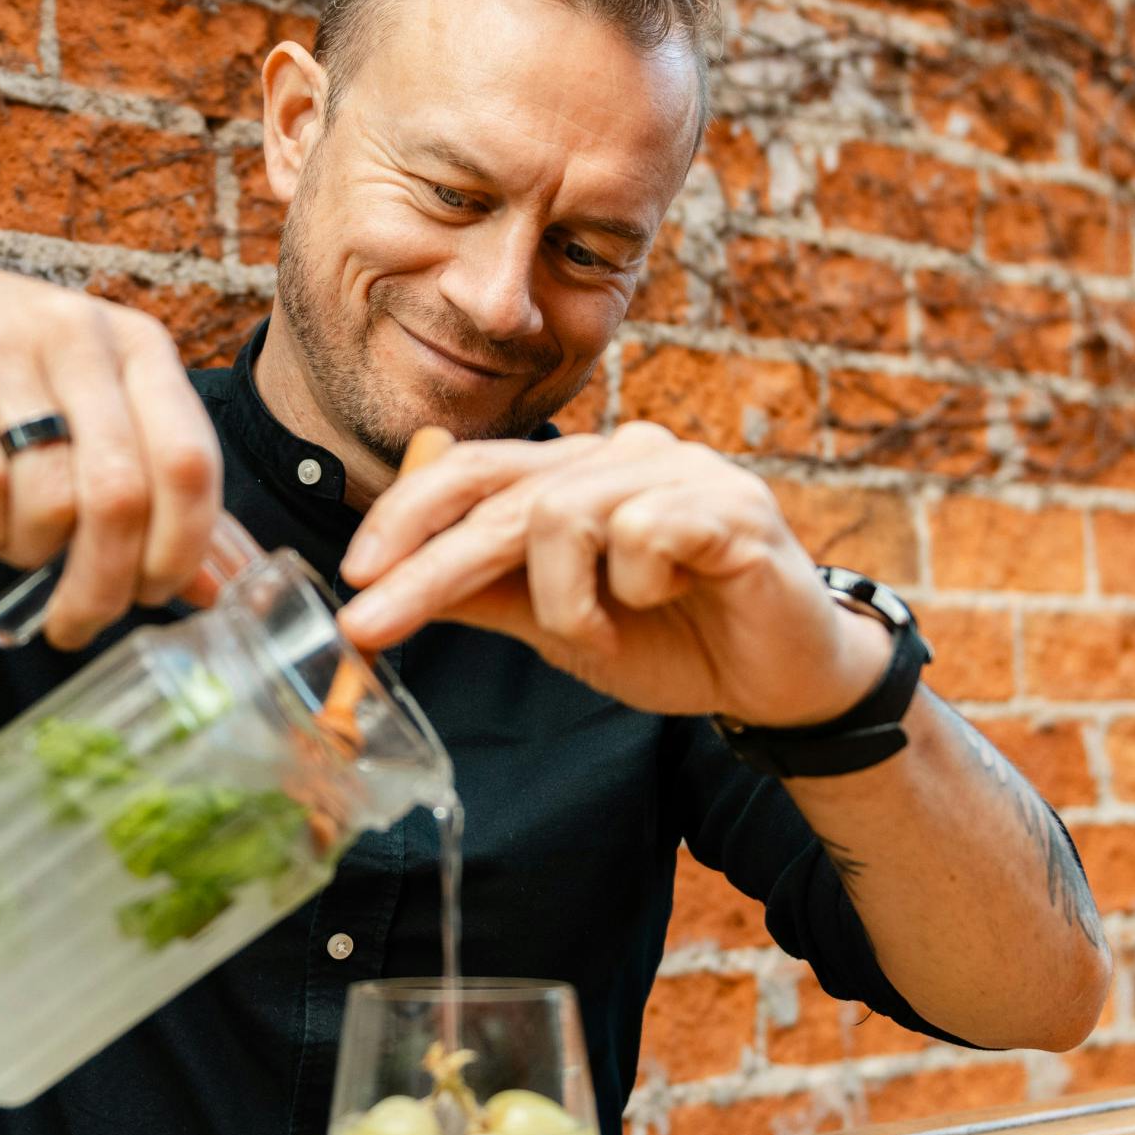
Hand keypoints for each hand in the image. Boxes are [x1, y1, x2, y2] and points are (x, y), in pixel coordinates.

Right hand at [0, 263, 221, 648]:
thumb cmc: (14, 373)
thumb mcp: (100, 406)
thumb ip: (161, 493)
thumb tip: (214, 589)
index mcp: (139, 347)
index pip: (189, 462)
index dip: (180, 550)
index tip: (154, 595)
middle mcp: (79, 338)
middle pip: (120, 494)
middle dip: (102, 582)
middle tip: (78, 619)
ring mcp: (2, 349)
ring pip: (48, 498)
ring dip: (33, 552)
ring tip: (18, 542)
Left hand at [334, 423, 891, 724]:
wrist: (781, 680)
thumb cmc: (672, 638)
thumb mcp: (556, 623)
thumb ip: (483, 591)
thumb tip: (384, 574)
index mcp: (574, 474)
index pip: (470, 472)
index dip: (405, 516)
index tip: (353, 577)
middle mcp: (619, 454)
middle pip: (500, 500)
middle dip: (427, 570)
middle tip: (369, 625)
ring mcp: (678, 469)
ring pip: (563, 515)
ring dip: (565, 600)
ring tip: (599, 635)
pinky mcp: (730, 502)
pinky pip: (643, 532)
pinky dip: (636, 585)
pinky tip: (670, 598)